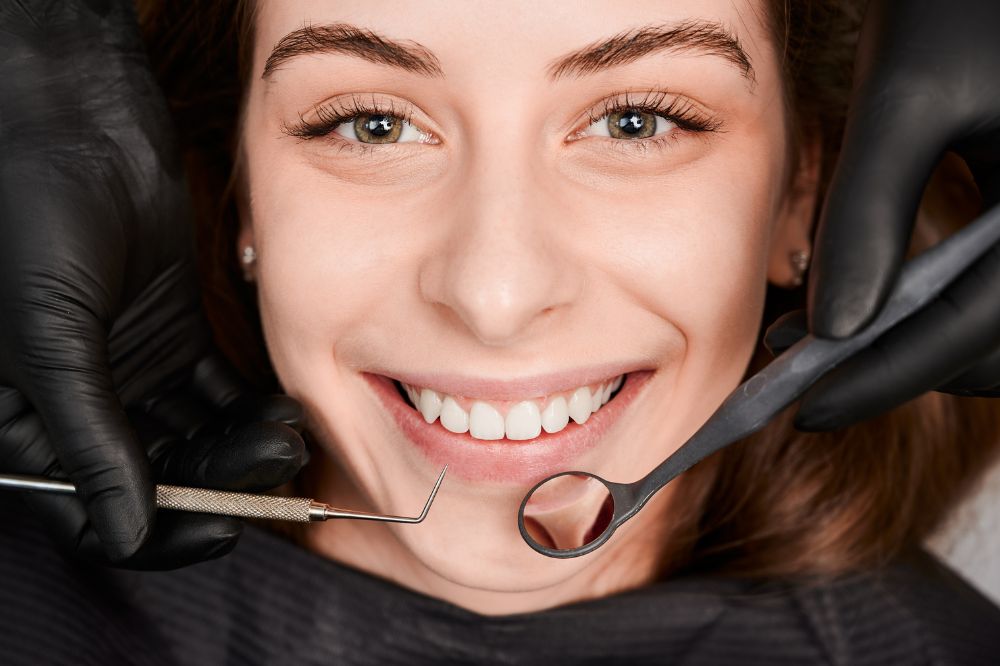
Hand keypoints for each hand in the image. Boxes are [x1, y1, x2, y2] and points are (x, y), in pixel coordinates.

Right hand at [0, 1, 304, 564]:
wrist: (68, 122)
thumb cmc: (29, 218)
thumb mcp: (50, 339)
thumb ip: (89, 437)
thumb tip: (125, 531)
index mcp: (25, 424)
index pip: (93, 510)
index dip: (159, 530)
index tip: (224, 526)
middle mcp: (79, 407)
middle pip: (158, 478)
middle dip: (221, 479)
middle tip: (279, 463)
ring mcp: (129, 373)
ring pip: (196, 437)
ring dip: (244, 444)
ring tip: (290, 432)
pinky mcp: (172, 336)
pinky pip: (217, 392)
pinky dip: (249, 406)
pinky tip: (284, 407)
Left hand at [801, 0, 999, 429]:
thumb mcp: (906, 95)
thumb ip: (868, 212)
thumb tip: (832, 329)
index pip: (973, 328)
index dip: (883, 377)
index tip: (806, 411)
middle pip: (992, 342)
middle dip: (896, 365)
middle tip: (803, 371)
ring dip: (915, 343)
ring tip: (822, 334)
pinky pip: (999, 290)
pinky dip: (940, 307)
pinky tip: (873, 294)